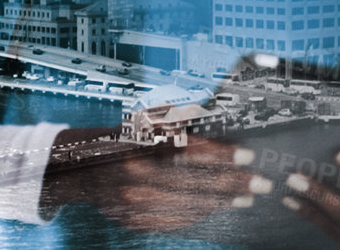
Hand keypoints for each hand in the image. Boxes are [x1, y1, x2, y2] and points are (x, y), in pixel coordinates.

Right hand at [40, 135, 265, 231]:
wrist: (79, 167)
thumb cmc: (120, 137)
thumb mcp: (147, 119)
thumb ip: (180, 121)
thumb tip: (220, 123)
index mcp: (140, 145)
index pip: (190, 151)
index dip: (222, 155)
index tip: (248, 156)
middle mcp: (136, 175)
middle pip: (195, 182)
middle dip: (232, 184)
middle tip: (260, 183)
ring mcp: (133, 203)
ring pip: (188, 205)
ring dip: (222, 203)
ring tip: (246, 198)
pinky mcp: (133, 221)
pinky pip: (175, 220)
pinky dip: (200, 214)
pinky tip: (217, 208)